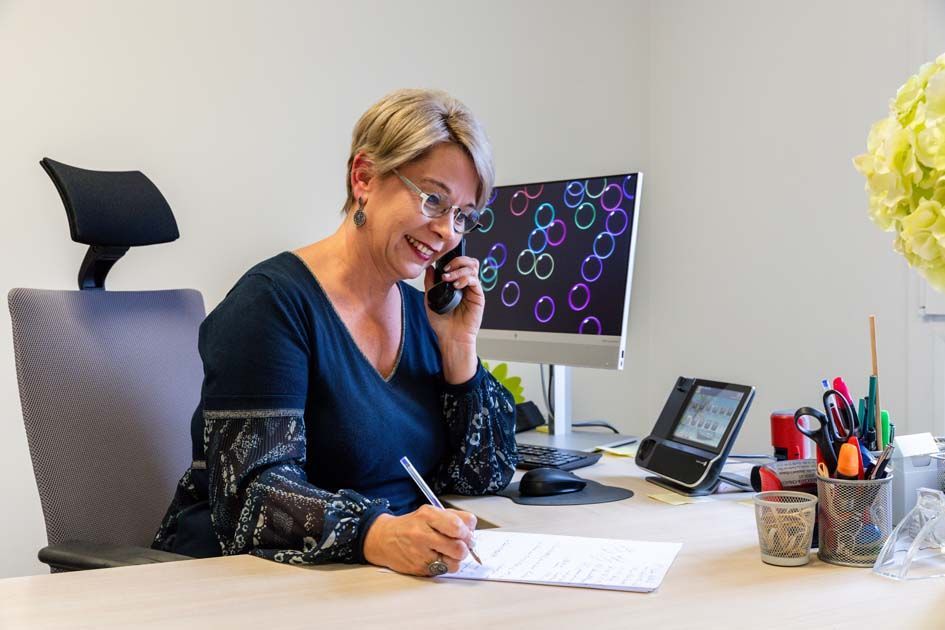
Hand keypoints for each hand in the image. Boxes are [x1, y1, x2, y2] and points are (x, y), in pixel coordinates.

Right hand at [363, 505, 477, 576]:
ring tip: (448, 552)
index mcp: (427, 515)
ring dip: (456, 559)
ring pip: (454, 562)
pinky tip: (438, 558)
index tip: (467, 533)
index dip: (468, 532)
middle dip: (465, 547)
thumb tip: (472, 530)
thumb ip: (453, 517)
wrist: (384, 539)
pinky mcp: (419, 569)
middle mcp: (422, 534)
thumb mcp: (430, 513)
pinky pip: (444, 571)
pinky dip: (445, 565)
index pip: (458, 526)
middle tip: (462, 545)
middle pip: (459, 547)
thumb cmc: (411, 525)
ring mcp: (419, 554)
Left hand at [424, 255, 482, 382]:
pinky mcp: (478, 297)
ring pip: (473, 268)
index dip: (452, 260)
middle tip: (446, 269)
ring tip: (449, 278)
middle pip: (469, 262)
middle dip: (458, 261)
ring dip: (460, 269)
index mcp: (456, 283)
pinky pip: (475, 281)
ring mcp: (473, 290)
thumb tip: (430, 267)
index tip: (441, 266)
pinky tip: (456, 286)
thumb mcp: (430, 298)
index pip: (459, 263)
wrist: (450, 337)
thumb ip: (430, 282)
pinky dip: (465, 279)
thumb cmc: (441, 321)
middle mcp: (466, 284)